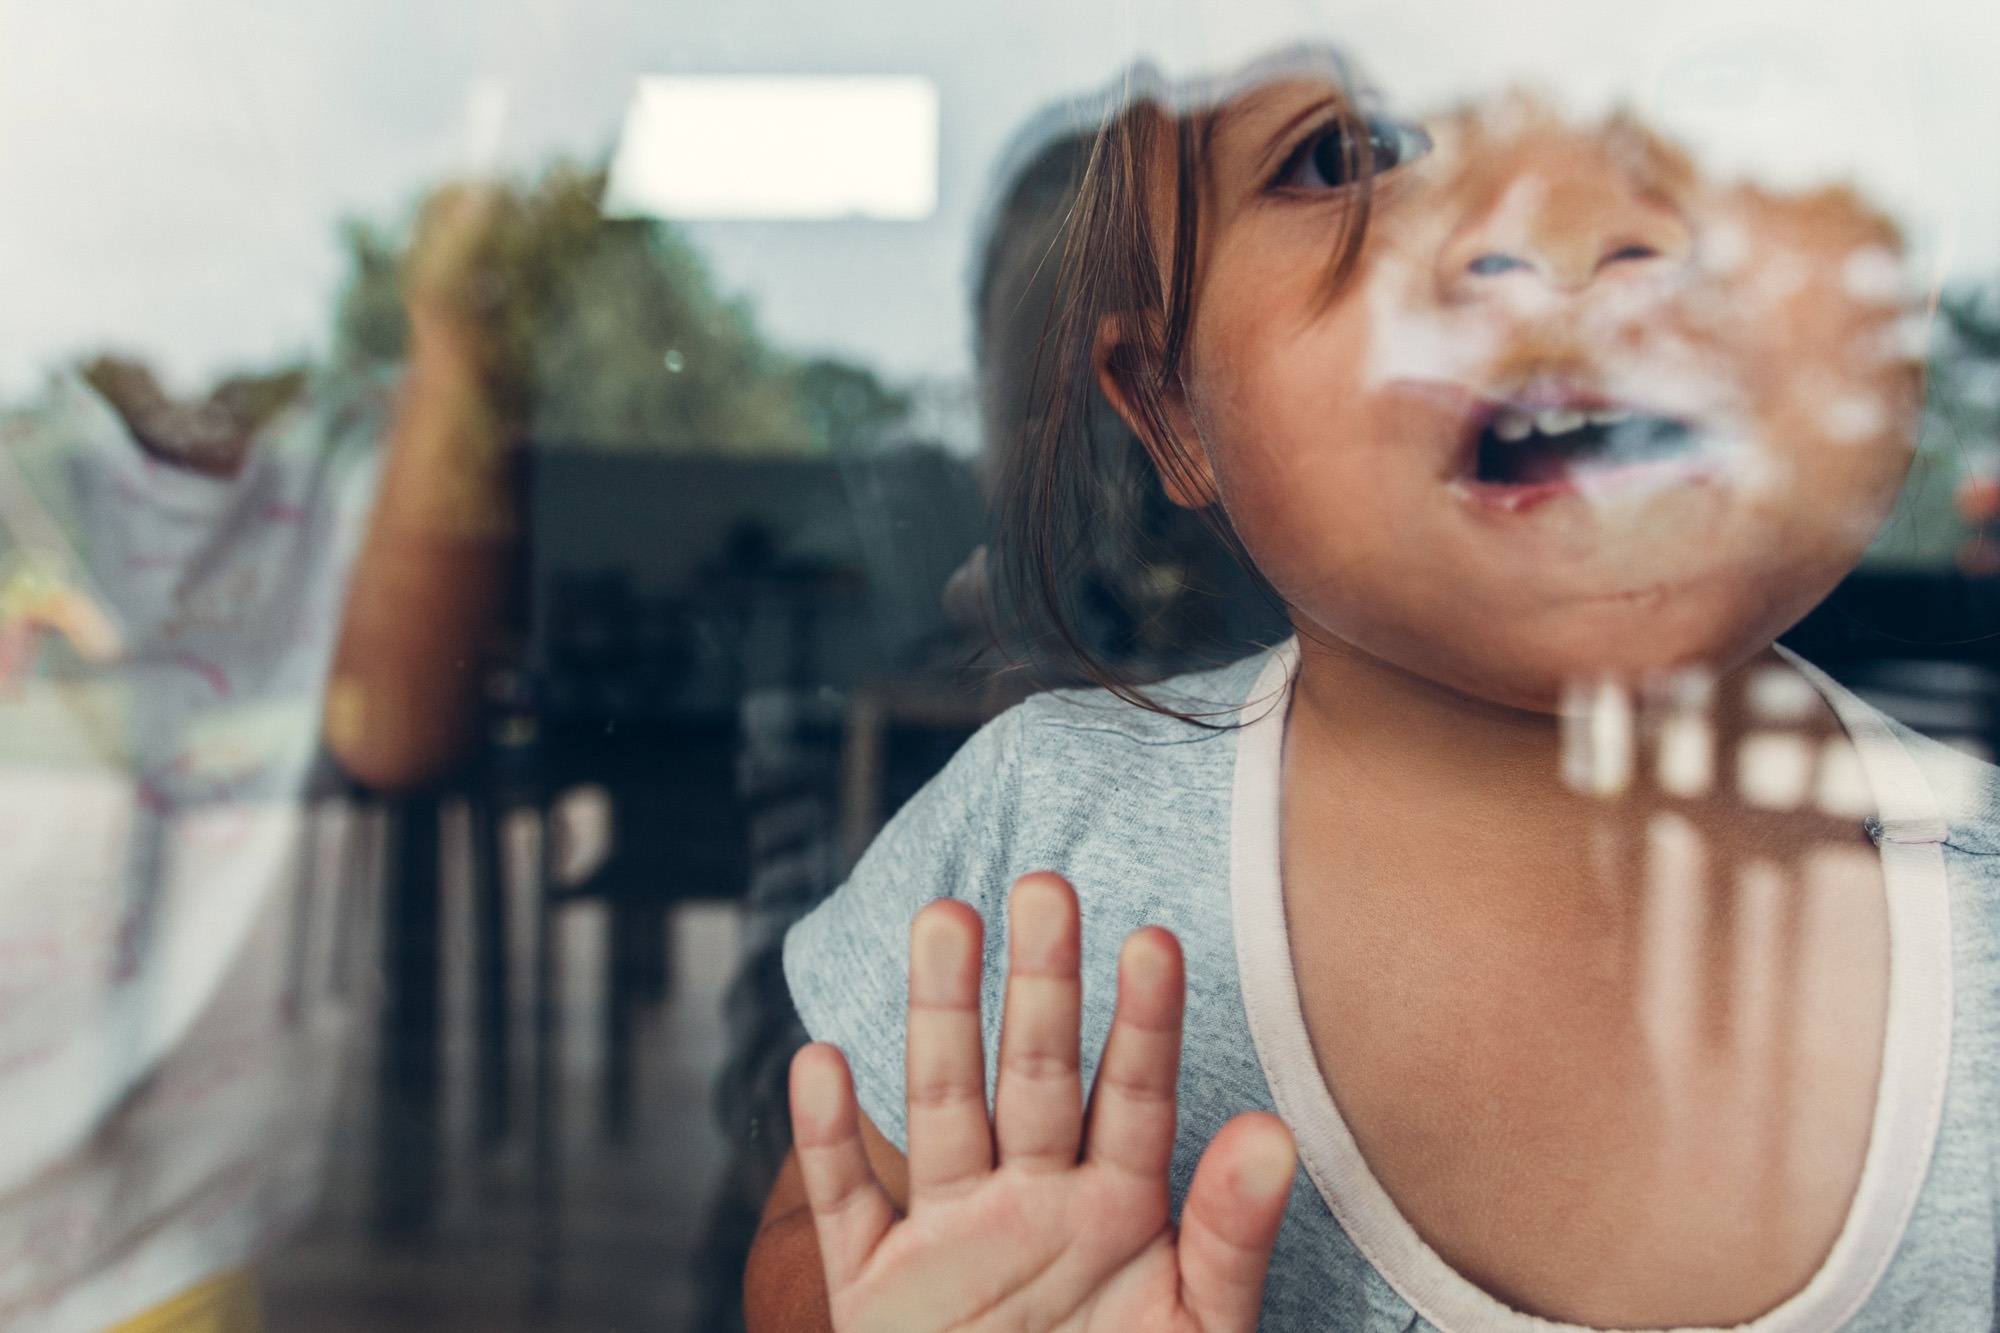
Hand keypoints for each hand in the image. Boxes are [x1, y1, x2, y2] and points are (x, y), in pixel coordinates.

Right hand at [789, 872, 1296, 1331]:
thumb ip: (1229, 1240)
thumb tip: (1272, 1132)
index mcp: (1118, 1212)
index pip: (1133, 1096)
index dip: (1143, 1020)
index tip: (1154, 938)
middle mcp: (1032, 1204)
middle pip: (1033, 1075)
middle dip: (1039, 984)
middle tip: (1043, 885)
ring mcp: (949, 1242)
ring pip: (939, 1111)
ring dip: (937, 1019)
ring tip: (944, 919)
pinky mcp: (874, 1296)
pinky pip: (848, 1209)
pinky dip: (826, 1143)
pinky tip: (821, 1062)